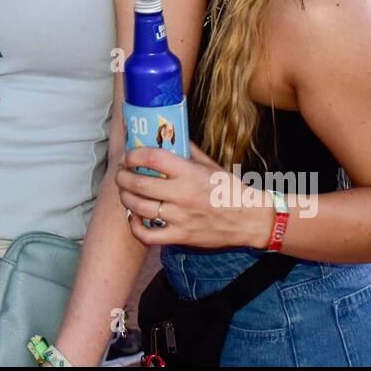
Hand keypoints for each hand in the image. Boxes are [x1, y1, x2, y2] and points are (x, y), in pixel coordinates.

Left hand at [116, 144, 270, 249]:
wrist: (248, 219)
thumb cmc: (228, 188)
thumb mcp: (209, 164)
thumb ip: (187, 150)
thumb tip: (168, 135)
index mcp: (189, 172)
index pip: (153, 158)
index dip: (134, 155)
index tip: (129, 156)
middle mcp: (183, 194)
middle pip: (139, 184)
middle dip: (123, 176)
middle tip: (121, 173)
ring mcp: (180, 217)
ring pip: (139, 208)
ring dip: (125, 198)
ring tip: (125, 192)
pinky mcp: (180, 236)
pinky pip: (148, 235)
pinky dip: (135, 226)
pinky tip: (135, 217)